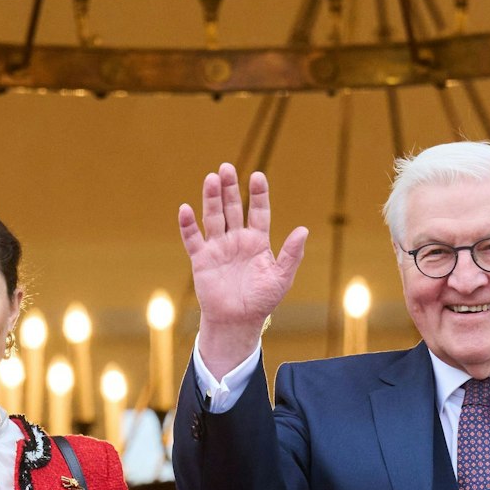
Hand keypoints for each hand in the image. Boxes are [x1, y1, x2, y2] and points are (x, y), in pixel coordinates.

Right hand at [176, 163, 308, 373]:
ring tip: (211, 179)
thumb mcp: (282, 277)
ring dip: (211, 198)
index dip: (258, 194)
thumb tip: (303, 230)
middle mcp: (237, 239)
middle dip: (229, 188)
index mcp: (257, 241)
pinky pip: (193, 239)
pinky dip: (188, 225)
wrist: (237, 321)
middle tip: (226, 167)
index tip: (257, 176)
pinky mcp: (201, 260)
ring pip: (213, 217)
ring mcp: (218, 248)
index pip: (258, 211)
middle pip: (233, 207)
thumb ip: (292, 254)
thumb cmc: (262, 300)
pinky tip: (185, 209)